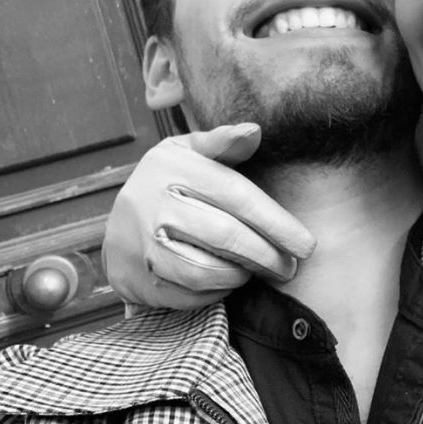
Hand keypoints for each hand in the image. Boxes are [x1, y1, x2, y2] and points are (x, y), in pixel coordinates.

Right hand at [103, 124, 315, 308]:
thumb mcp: (187, 153)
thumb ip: (222, 143)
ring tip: (259, 271)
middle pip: (226, 235)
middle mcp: (154, 204)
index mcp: (173, 167)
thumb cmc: (167, 185)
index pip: (236, 195)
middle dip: (267, 255)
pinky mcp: (137, 279)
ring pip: (206, 269)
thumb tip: (255, 130)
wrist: (116, 229)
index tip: (306, 244)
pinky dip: (216, 291)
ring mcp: (142, 244)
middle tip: (290, 267)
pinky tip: (230, 281)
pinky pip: (187, 293)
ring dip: (241, 274)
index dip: (276, 222)